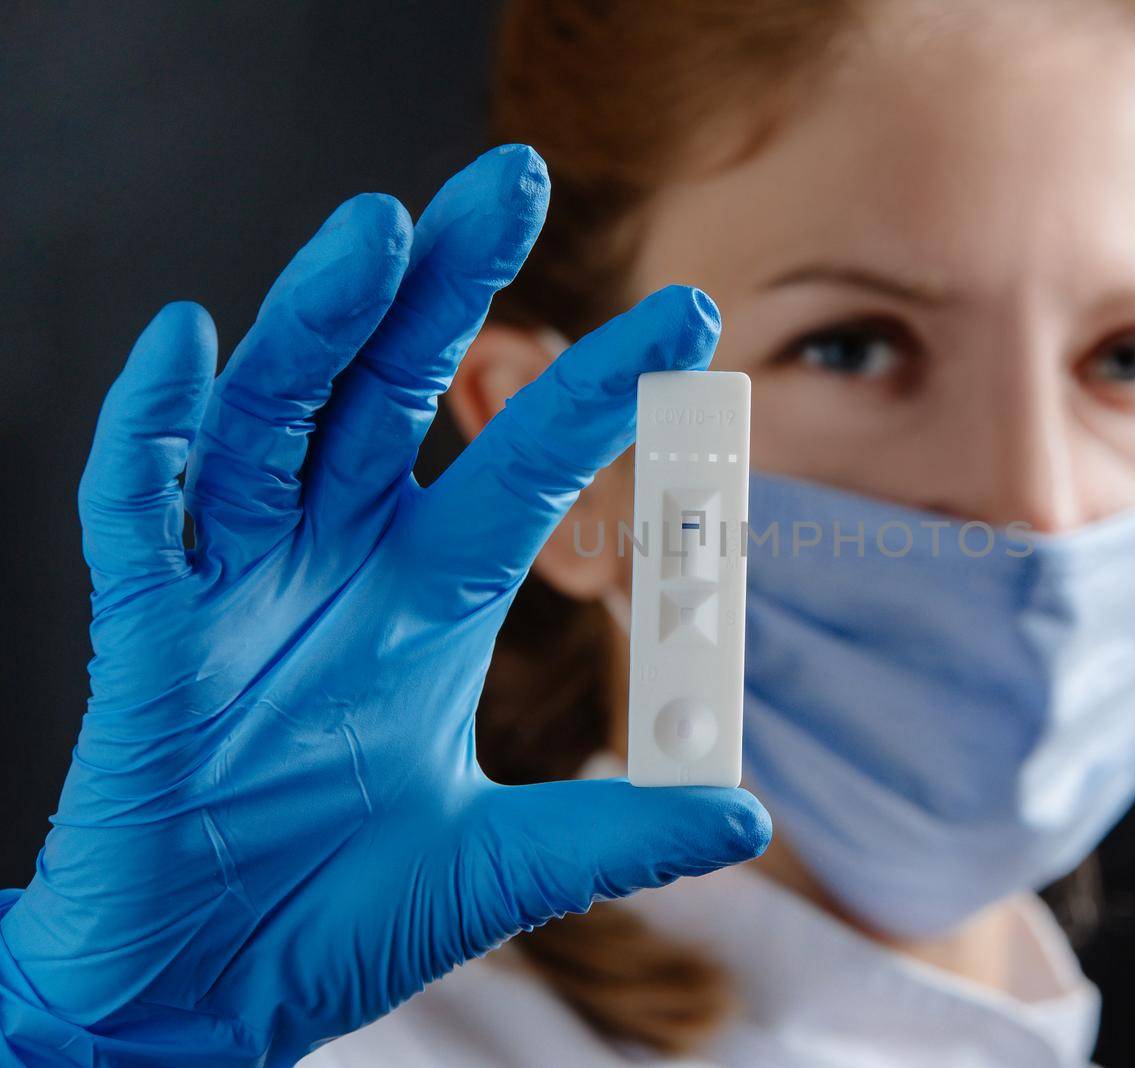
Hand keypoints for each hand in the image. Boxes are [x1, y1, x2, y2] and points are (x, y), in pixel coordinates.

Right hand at [0, 146, 768, 1066]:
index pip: (519, 468)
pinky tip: (187, 343)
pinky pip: (139, 513)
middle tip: (509, 180)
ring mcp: (236, 591)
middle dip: (442, 290)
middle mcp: (336, 569)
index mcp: (425, 604)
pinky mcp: (144, 638)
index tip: (684, 318)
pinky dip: (153, 431)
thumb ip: (610, 834)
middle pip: (389, 396)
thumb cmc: (336, 915)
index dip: (595, 392)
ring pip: (273, 422)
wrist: (203, 990)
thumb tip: (746, 814)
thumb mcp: (494, 871)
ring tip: (376, 232)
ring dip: (320, 328)